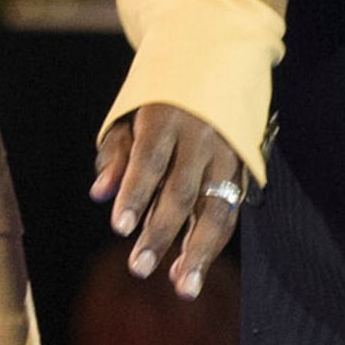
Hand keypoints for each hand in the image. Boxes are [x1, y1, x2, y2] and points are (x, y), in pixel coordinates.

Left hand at [94, 101, 247, 295]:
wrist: (217, 58)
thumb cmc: (159, 95)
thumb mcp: (129, 113)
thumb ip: (114, 153)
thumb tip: (99, 194)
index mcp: (167, 116)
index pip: (149, 160)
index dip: (135, 194)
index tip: (119, 227)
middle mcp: (203, 137)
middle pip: (183, 191)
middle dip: (162, 233)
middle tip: (139, 268)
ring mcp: (229, 154)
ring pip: (217, 209)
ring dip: (198, 251)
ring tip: (181, 287)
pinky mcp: (245, 168)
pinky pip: (230, 211)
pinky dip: (211, 242)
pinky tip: (190, 268)